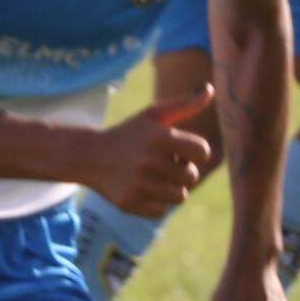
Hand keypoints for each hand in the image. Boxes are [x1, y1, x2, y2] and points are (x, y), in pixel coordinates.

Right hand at [85, 90, 215, 219]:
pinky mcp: (129, 202)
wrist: (89, 156)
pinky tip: (143, 190)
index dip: (194, 153)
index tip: (179, 151)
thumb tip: (210, 89)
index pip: (202, 152)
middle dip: (181, 172)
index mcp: (160, 136)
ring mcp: (138, 183)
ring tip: (156, 179)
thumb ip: (185, 104)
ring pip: (179, 197)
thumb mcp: (154, 115)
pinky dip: (155, 204)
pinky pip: (160, 211)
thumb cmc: (130, 134)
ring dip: (171, 189)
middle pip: (191, 177)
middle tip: (163, 165)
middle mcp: (149, 160)